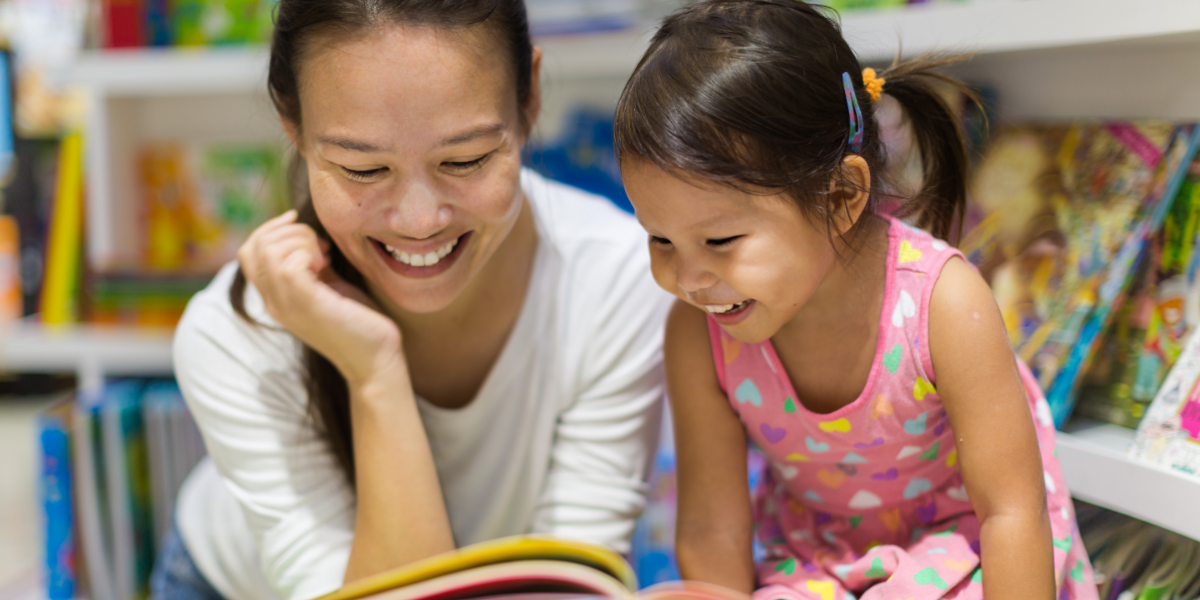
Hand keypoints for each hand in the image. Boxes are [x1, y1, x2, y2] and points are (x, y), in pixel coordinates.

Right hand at [238, 210, 404, 385]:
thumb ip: (313, 265)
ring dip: (301, 239)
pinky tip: (327, 264)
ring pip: (269, 251)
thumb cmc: (359, 320)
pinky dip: (309, 252)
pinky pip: (289, 264)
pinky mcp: (307, 304)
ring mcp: (286, 305)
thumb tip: (308, 236)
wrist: (376, 359)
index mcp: (276, 297)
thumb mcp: (328, 286)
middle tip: (322, 246)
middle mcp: (274, 302)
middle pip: (254, 246)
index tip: (297, 221)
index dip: (270, 229)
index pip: (248, 252)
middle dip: (290, 231)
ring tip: (325, 256)